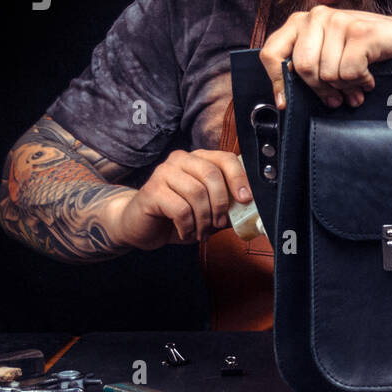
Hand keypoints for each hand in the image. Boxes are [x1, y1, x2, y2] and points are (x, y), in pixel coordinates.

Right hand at [100, 150, 251, 248]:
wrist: (141, 226)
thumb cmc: (177, 216)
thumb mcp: (208, 211)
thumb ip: (228, 207)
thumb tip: (251, 211)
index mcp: (199, 159)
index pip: (226, 159)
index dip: (239, 179)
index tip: (246, 199)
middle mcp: (181, 159)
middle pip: (212, 175)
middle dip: (221, 204)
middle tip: (219, 224)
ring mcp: (164, 172)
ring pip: (197, 193)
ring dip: (204, 219)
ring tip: (201, 232)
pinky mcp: (152, 190)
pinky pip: (180, 209)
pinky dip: (188, 226)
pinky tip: (185, 232)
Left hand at [259, 5, 391, 108]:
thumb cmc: (362, 50)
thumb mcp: (327, 54)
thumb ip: (305, 66)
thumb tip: (284, 99)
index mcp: (300, 22)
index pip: (271, 52)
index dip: (277, 82)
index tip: (286, 102)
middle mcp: (316, 16)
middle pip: (304, 68)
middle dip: (321, 89)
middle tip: (336, 97)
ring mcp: (339, 20)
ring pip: (328, 74)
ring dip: (345, 88)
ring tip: (356, 86)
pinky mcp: (360, 31)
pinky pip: (348, 73)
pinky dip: (360, 83)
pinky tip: (368, 78)